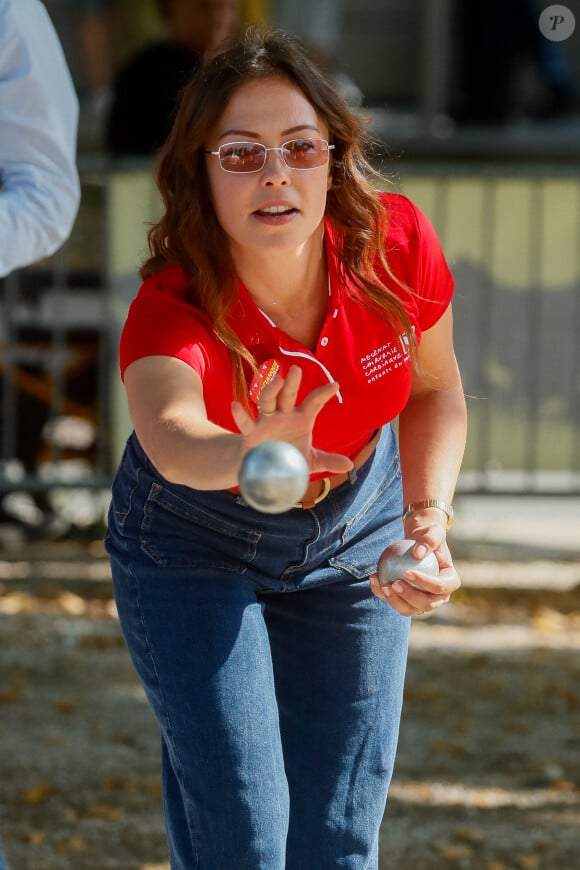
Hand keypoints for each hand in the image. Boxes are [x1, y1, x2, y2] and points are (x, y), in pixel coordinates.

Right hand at [231, 365, 352, 475]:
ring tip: (276, 380)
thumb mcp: (310, 460)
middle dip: (292, 382)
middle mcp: (283, 415)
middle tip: (296, 369)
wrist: (265, 468)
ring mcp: (266, 421)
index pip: (314, 402)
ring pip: (267, 401)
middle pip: (287, 395)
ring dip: (271, 391)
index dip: (323, 394)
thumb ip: (328, 460)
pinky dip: (240, 415)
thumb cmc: (289, 457)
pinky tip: (235, 405)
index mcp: (301, 418)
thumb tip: (350, 465)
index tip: (336, 386)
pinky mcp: (251, 432)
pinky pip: (245, 422)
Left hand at [369, 527, 460, 615]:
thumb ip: (429, 540)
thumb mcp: (433, 531)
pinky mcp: (407, 601)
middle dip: (410, 597)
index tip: (408, 572)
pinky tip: (373, 578)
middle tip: (395, 583)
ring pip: (409, 609)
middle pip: (427, 604)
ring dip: (395, 601)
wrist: (418, 541)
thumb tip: (418, 553)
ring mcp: (423, 601)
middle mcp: (439, 596)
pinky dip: (382, 593)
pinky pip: (395, 601)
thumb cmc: (428, 534)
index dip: (426, 584)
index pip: (441, 587)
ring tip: (384, 585)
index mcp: (450, 581)